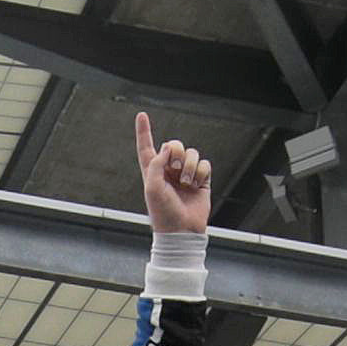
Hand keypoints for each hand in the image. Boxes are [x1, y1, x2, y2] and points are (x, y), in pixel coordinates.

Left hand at [131, 111, 213, 235]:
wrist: (182, 230)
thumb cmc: (163, 212)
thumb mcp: (152, 187)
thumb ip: (156, 163)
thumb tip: (169, 146)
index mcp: (152, 171)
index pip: (146, 147)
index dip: (144, 131)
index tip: (142, 115)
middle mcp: (169, 170)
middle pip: (175, 145)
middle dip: (178, 152)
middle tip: (176, 167)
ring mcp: (185, 175)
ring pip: (192, 154)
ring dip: (190, 166)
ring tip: (187, 183)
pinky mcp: (201, 180)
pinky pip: (204, 164)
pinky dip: (201, 173)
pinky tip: (197, 186)